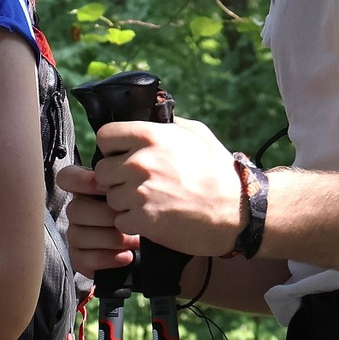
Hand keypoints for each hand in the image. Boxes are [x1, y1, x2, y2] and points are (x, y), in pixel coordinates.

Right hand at [58, 166, 142, 278]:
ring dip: (111, 239)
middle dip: (106, 216)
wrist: (158, 245)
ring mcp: (77, 235)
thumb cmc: (148, 215)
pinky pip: (82, 259)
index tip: (103, 184)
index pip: (67, 178)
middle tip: (131, 219)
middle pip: (75, 209)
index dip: (79, 180)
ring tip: (135, 241)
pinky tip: (126, 256)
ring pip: (78, 235)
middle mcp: (79, 211)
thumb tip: (121, 163)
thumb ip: (127, 179)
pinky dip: (106, 258)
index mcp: (89, 190)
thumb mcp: (142, 192)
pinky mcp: (80, 258)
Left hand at [87, 118, 245, 258]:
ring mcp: (139, 192)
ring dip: (124, 202)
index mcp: (150, 136)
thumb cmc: (219, 172)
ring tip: (149, 201)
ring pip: (110, 197)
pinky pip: (121, 220)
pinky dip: (133, 222)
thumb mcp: (197, 134)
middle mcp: (140, 162)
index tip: (121, 155)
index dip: (112, 147)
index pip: (105, 136)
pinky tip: (152, 217)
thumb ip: (169, 124)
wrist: (236, 212)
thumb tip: (152, 117)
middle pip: (102, 170)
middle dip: (115, 178)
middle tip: (135, 183)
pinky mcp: (143, 220)